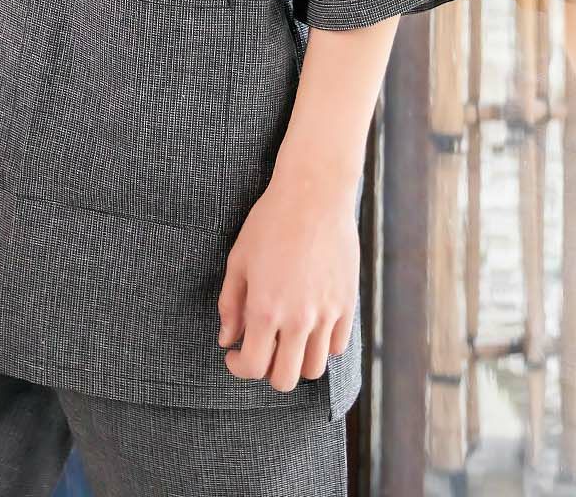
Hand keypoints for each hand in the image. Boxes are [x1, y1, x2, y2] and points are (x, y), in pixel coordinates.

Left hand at [216, 166, 358, 390]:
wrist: (314, 194)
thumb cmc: (270, 222)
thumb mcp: (239, 260)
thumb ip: (230, 305)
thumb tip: (228, 339)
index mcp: (265, 309)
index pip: (253, 367)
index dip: (239, 367)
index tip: (236, 354)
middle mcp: (298, 319)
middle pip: (285, 379)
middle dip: (268, 371)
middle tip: (262, 348)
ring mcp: (326, 313)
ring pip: (314, 368)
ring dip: (297, 360)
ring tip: (287, 338)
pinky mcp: (347, 303)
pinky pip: (337, 346)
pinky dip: (322, 345)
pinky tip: (310, 325)